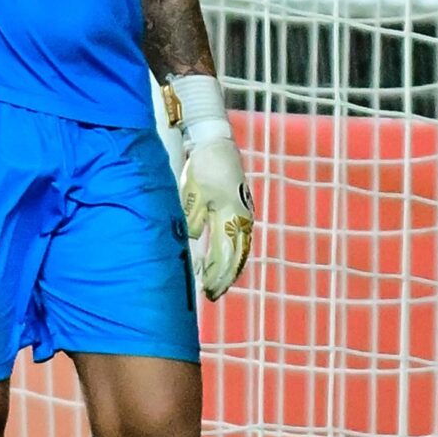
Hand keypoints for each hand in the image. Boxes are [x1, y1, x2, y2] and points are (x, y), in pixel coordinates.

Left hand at [180, 129, 253, 300]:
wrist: (216, 141)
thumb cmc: (203, 166)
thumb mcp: (193, 192)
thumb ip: (193, 218)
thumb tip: (193, 243)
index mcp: (230, 215)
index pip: (225, 255)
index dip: (217, 276)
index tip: (207, 291)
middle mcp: (241, 218)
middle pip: (235, 257)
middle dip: (223, 278)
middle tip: (212, 294)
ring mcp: (244, 214)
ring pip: (240, 250)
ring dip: (230, 269)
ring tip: (218, 284)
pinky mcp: (242, 209)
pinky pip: (241, 239)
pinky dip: (234, 254)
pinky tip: (226, 262)